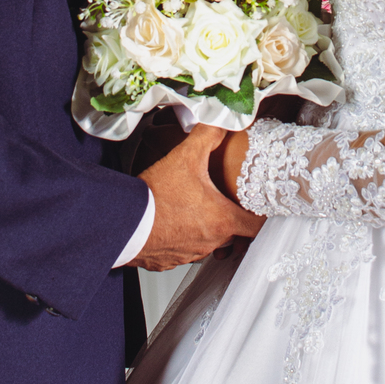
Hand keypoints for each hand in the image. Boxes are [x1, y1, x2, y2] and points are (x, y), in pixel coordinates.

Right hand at [128, 124, 262, 270]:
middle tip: (223, 201)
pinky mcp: (170, 260)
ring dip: (205, 228)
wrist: (123, 222)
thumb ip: (208, 137)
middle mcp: (210, 242)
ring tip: (194, 209)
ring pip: (208, 243)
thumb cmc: (155, 197)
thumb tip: (222, 122)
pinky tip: (173, 221)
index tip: (259, 208)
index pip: (257, 227)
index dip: (261, 216)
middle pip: (233, 234)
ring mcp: (190, 254)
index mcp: (221, 220)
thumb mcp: (185, 157)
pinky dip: (182, 238)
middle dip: (230, 218)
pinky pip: (184, 250)